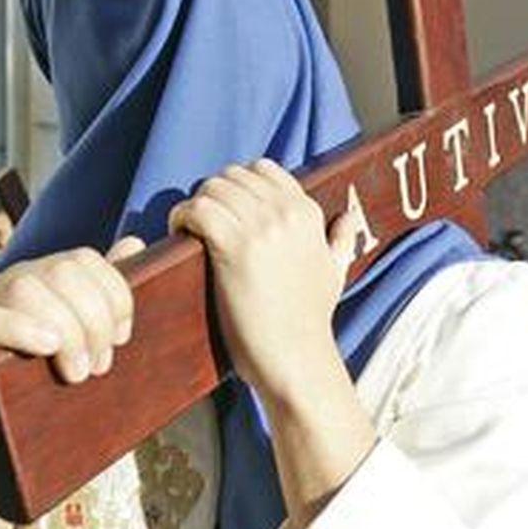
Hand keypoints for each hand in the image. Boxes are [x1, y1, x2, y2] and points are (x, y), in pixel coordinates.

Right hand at [0, 237, 141, 490]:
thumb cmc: (41, 405)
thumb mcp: (80, 350)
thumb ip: (102, 299)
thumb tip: (134, 244)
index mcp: (35, 283)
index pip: (80, 260)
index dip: (112, 292)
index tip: (122, 336)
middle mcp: (0, 289)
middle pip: (56, 272)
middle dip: (91, 318)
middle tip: (100, 366)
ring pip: (21, 288)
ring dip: (63, 327)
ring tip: (77, 371)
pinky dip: (15, 327)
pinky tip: (44, 346)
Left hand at [168, 160, 356, 402]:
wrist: (296, 358)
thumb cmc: (310, 322)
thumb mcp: (336, 275)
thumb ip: (341, 243)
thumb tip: (347, 220)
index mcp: (308, 213)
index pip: (263, 169)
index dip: (237, 187)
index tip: (227, 213)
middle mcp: (286, 213)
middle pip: (232, 176)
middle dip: (213, 195)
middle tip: (203, 224)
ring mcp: (262, 229)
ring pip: (212, 188)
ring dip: (194, 206)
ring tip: (189, 231)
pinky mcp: (235, 248)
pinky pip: (198, 209)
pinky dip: (181, 217)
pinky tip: (180, 236)